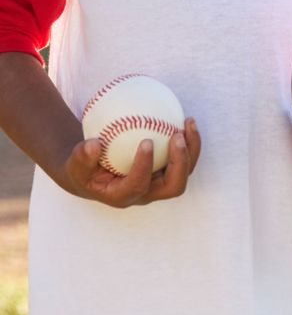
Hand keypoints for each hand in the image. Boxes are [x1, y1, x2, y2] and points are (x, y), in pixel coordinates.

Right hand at [57, 118, 200, 207]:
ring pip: (185, 172)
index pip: (138, 185)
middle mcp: (146, 194)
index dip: (144, 166)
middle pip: (173, 187)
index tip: (145, 141)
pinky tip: (185, 119)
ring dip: (191, 149)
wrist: (94, 174)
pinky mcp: (167, 172)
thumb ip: (82, 157)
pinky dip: (189, 141)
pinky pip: (185, 158)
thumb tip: (93, 144)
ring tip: (188, 122)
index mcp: (123, 196)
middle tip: (177, 136)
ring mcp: (159, 184)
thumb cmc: (84, 169)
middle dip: (180, 163)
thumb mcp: (75, 165)